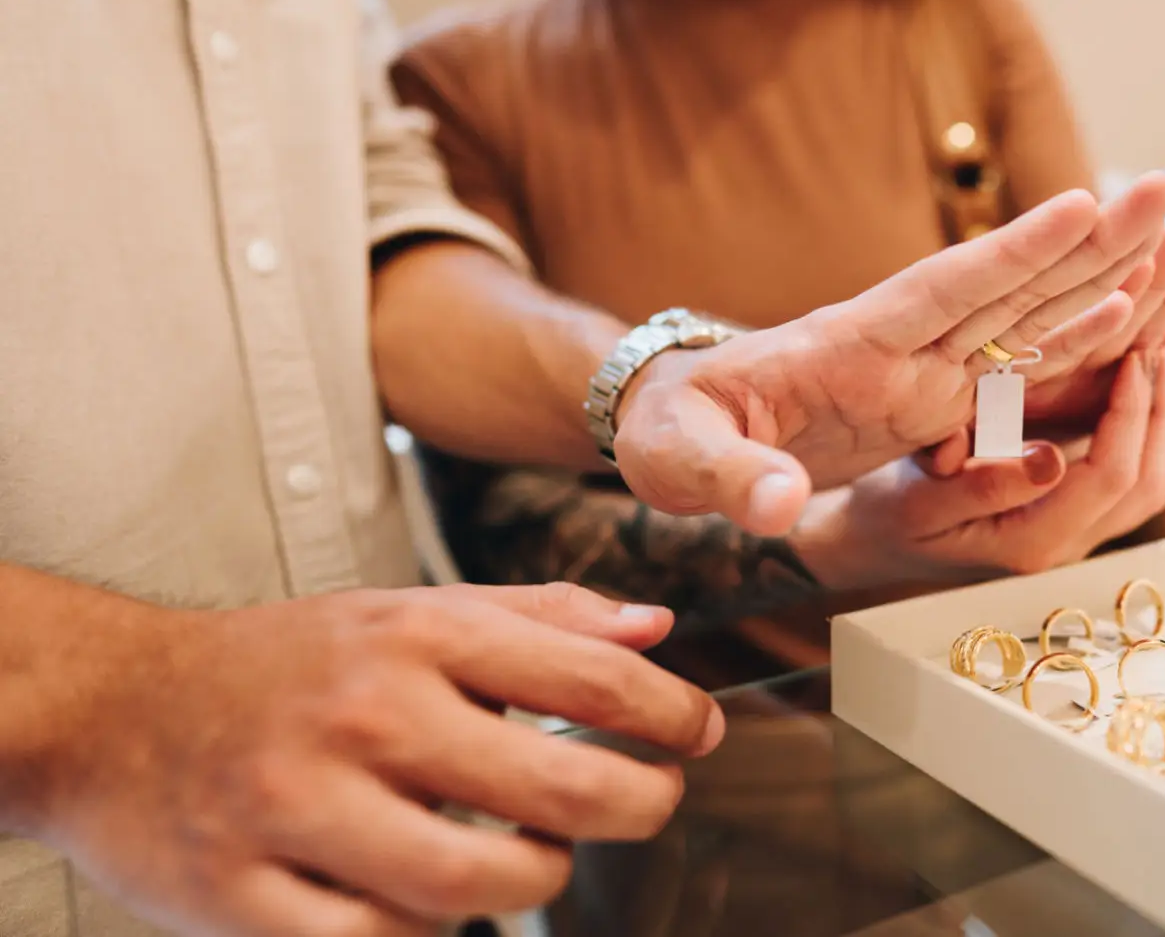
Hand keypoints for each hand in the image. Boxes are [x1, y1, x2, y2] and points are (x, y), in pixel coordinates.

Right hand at [42, 584, 721, 936]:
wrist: (115, 711)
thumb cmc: (293, 663)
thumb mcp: (413, 610)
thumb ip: (542, 617)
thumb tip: (656, 631)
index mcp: (415, 635)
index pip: (589, 678)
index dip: (671, 713)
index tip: (700, 733)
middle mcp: (364, 715)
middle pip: (554, 791)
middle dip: (635, 806)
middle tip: (650, 802)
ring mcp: (299, 809)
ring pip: (472, 884)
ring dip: (532, 878)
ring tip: (534, 855)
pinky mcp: (243, 897)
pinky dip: (423, 929)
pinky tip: (430, 896)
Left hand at [614, 176, 1164, 533]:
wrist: (674, 423)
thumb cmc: (669, 432)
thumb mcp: (678, 457)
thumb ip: (733, 479)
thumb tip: (780, 507)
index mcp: (850, 343)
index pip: (944, 289)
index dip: (1013, 253)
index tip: (1079, 204)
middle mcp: (904, 348)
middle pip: (1011, 287)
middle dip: (1090, 244)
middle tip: (1164, 191)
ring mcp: (925, 372)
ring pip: (1030, 320)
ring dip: (1102, 280)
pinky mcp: (932, 403)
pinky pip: (1018, 374)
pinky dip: (1076, 347)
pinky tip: (1132, 320)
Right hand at [799, 348, 1164, 583]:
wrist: (874, 538)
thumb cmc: (889, 513)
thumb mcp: (920, 496)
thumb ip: (982, 484)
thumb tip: (1052, 462)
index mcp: (1032, 542)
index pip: (1110, 477)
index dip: (1131, 411)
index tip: (1134, 353)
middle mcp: (1065, 547)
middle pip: (1144, 484)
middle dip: (1160, 411)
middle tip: (1161, 345)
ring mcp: (1073, 536)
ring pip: (1144, 484)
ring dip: (1160, 419)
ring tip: (1161, 355)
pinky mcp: (1070, 516)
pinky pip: (1125, 476)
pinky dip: (1142, 427)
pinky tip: (1140, 380)